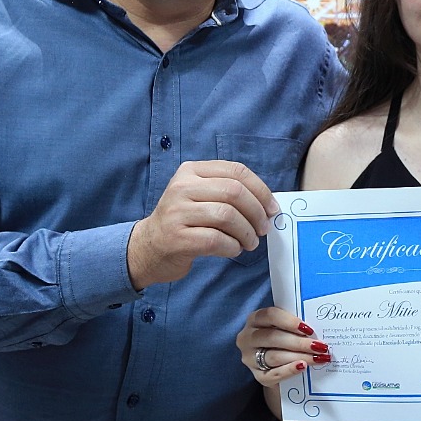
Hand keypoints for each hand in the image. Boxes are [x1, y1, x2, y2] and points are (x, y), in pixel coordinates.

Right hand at [127, 161, 277, 289]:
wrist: (148, 247)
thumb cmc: (184, 221)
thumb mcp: (199, 196)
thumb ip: (228, 192)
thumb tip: (268, 204)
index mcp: (191, 171)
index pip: (236, 171)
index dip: (261, 190)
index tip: (272, 208)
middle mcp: (181, 187)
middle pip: (234, 192)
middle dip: (256, 212)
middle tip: (263, 228)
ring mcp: (176, 212)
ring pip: (227, 216)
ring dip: (247, 233)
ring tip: (249, 242)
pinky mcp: (176, 237)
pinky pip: (216, 239)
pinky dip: (232, 247)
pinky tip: (233, 249)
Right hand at [236, 307, 328, 387]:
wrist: (275, 364)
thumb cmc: (281, 338)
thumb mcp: (283, 327)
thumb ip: (294, 325)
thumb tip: (316, 329)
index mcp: (255, 319)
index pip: (270, 315)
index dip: (290, 321)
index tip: (308, 329)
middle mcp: (247, 337)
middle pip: (273, 338)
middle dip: (299, 342)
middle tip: (320, 346)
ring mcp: (250, 358)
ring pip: (275, 356)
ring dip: (299, 356)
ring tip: (317, 357)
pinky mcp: (257, 376)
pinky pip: (273, 374)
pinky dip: (289, 370)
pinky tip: (302, 367)